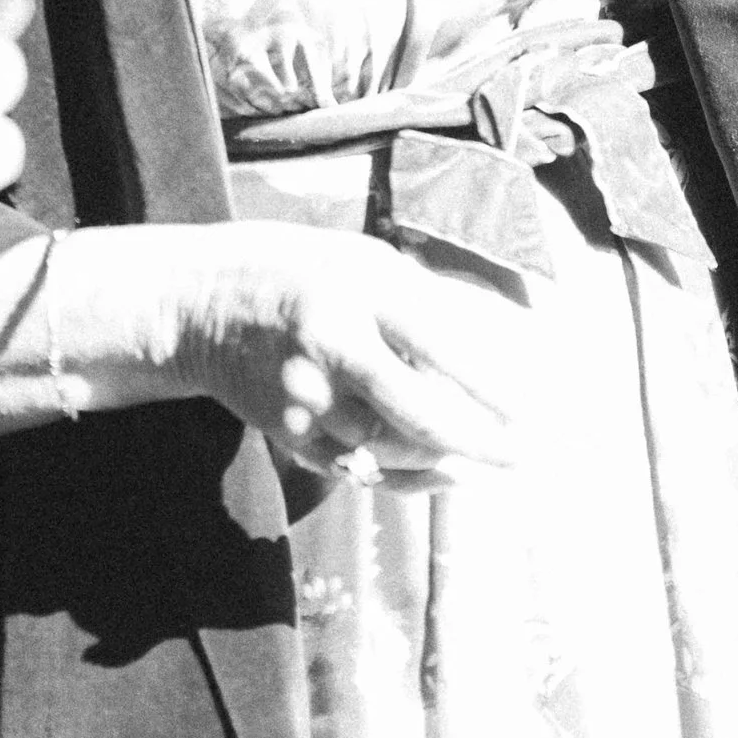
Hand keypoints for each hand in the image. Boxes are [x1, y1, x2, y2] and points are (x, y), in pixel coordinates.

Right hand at [165, 224, 530, 492]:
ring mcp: (306, 396)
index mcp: (359, 289)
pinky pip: (358, 469)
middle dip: (480, 441)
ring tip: (488, 461)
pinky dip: (405, 476)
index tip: (534, 407)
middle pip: (418, 411)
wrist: (203, 301)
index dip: (492, 383)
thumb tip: (501, 341)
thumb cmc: (305, 271)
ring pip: (392, 450)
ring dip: (445, 460)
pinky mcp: (288, 432)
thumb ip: (424, 300)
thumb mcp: (366, 261)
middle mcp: (332, 344)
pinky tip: (442, 471)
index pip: (440, 342)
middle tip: (523, 456)